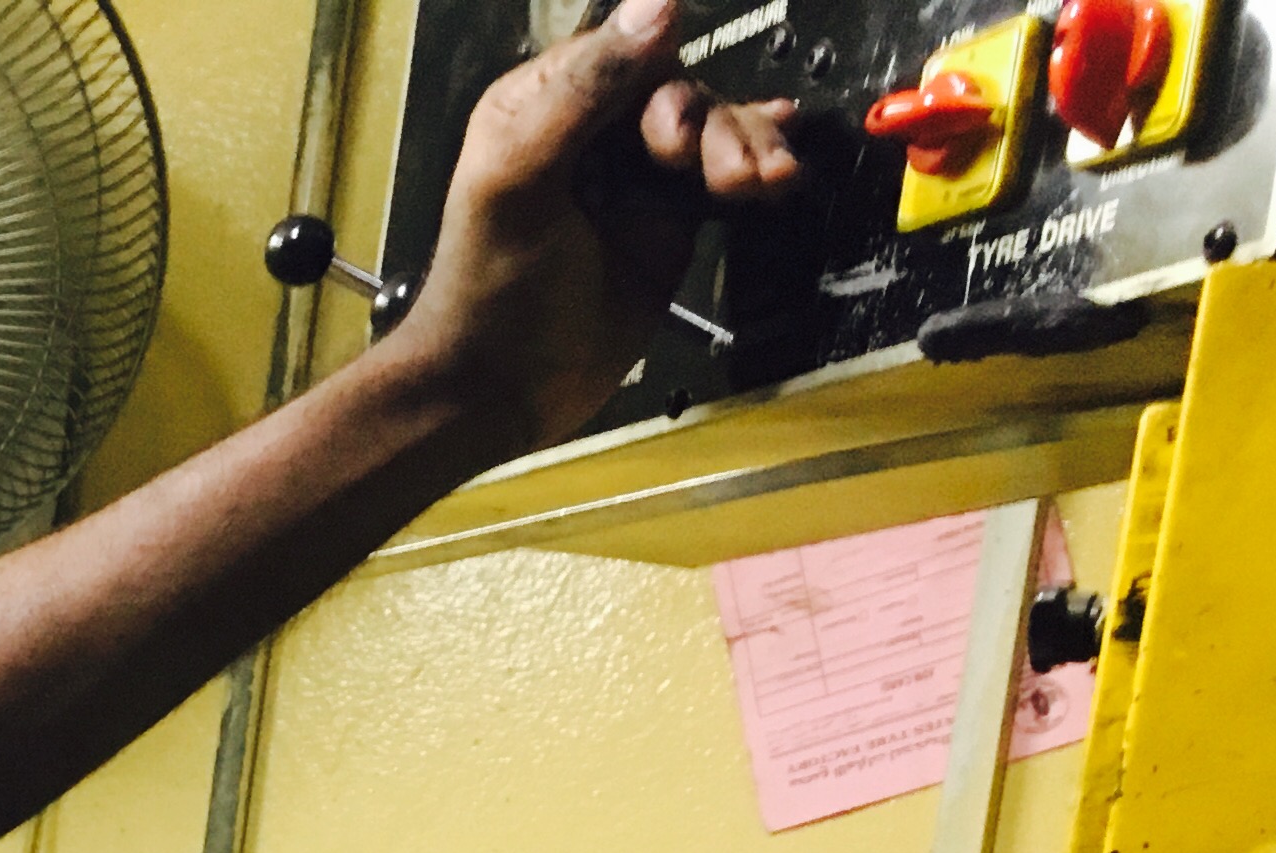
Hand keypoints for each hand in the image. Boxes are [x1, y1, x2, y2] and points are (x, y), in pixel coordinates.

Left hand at [392, 0, 808, 455]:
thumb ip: (585, 88)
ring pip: (712, 131)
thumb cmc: (489, 286)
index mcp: (544, 103)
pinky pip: (722, 176)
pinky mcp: (666, 223)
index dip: (664, 86)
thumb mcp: (522, 176)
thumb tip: (660, 1)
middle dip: (717, 128)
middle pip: (683, 92)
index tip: (672, 141)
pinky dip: (757, 168)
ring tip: (770, 183)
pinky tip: (785, 168)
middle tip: (736, 178)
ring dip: (748, 148)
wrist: (497, 390)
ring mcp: (633, 178)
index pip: (629, 56)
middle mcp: (592, 130)